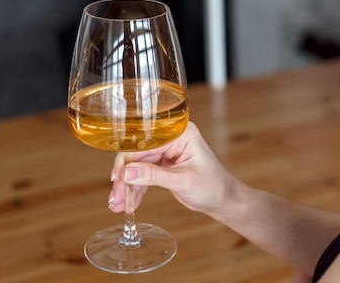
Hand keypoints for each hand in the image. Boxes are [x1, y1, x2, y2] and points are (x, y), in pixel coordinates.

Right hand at [108, 122, 236, 216]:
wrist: (224, 200)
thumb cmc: (213, 186)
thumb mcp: (182, 181)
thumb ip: (153, 176)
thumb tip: (127, 173)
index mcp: (180, 134)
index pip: (145, 142)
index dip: (128, 159)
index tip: (117, 177)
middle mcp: (172, 140)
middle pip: (138, 155)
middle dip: (126, 178)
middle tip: (116, 197)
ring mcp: (168, 153)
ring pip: (138, 167)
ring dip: (128, 187)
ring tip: (118, 205)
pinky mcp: (165, 166)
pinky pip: (144, 175)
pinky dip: (136, 190)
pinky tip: (129, 203)